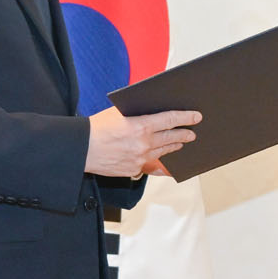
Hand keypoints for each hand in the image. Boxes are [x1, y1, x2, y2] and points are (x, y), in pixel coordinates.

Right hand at [85, 107, 200, 177]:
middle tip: (192, 133)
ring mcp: (139, 159)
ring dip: (173, 147)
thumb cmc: (97, 128)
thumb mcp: (118, 112)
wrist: (81, 149)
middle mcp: (143, 144)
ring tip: (180, 143)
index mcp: (141, 126)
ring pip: (162, 153)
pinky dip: (155, 159)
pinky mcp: (133, 170)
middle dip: (184, 134)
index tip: (196, 116)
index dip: (185, 117)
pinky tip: (161, 158)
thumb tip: (153, 108)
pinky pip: (149, 165)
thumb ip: (137, 111)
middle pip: (170, 138)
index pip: (170, 120)